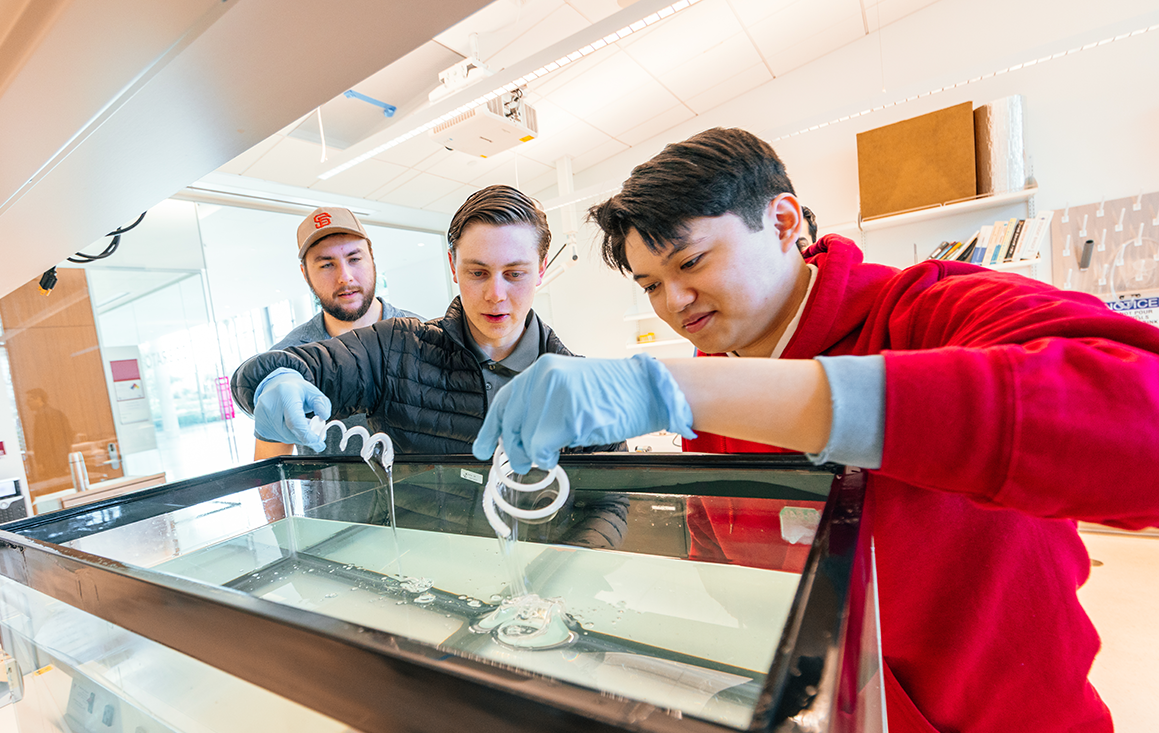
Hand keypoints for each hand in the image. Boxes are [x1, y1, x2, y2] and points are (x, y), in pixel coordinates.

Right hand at [253, 368, 330, 450]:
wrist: (276, 387)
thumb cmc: (296, 390)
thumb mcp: (313, 392)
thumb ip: (322, 404)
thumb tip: (324, 416)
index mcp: (286, 393)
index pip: (295, 422)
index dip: (308, 436)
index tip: (319, 443)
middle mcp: (270, 404)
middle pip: (290, 432)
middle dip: (306, 438)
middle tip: (316, 435)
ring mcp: (261, 415)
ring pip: (284, 437)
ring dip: (297, 436)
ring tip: (301, 424)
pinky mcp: (259, 425)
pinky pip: (277, 438)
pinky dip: (288, 436)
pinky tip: (290, 425)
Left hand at [473, 354, 694, 472]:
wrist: (648, 389)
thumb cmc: (615, 393)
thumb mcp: (570, 387)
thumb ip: (542, 403)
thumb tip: (519, 433)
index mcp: (542, 369)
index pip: (505, 401)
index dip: (490, 429)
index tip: (482, 448)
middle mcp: (543, 378)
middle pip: (510, 424)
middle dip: (513, 449)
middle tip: (521, 463)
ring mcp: (555, 396)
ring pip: (525, 438)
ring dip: (534, 455)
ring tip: (549, 454)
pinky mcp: (568, 416)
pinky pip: (542, 447)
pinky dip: (545, 457)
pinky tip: (556, 454)